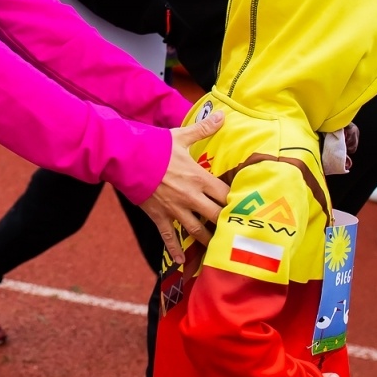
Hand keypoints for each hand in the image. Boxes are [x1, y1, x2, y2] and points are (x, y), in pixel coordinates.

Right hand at [139, 110, 231, 264]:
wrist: (127, 158)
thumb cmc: (155, 147)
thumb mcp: (180, 136)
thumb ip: (204, 129)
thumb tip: (222, 114)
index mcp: (198, 177)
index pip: (225, 194)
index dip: (239, 203)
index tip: (249, 211)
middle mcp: (190, 197)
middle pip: (217, 216)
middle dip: (228, 225)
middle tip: (241, 235)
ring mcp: (174, 209)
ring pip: (197, 231)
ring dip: (210, 241)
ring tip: (221, 251)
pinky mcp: (158, 216)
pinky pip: (168, 236)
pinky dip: (175, 250)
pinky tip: (181, 261)